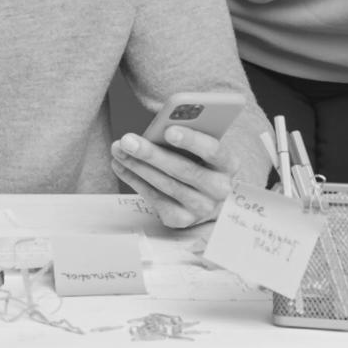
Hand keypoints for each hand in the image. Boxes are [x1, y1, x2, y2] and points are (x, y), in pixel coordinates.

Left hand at [110, 127, 235, 227]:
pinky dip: (135, 180)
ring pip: (166, 185)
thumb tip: (160, 128)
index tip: (168, 130)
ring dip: (137, 166)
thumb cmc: (199, 162)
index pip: (213, 151)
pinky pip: (155, 198)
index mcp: (228, 164)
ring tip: (119, 150)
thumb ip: (189, 136)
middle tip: (128, 140)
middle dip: (152, 154)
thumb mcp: (201, 148)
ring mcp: (201, 208)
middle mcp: (219, 190)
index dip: (192, 141)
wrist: (206, 198)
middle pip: (184, 170)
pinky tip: (121, 166)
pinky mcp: (181, 219)